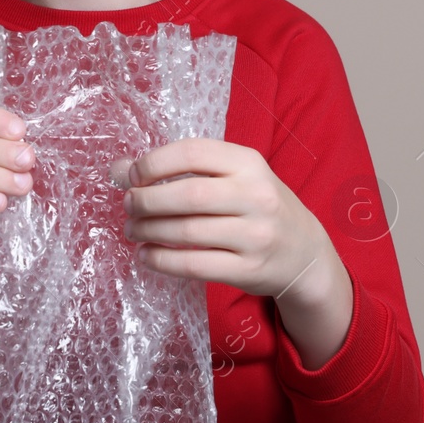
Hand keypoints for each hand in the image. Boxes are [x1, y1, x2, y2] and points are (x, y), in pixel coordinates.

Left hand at [112, 138, 338, 302]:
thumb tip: (119, 169)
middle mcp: (256, 196)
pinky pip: (194, 265)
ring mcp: (255, 235)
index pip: (192, 153)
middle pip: (188, 194)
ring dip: (149, 231)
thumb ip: (183, 169)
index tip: (132, 175)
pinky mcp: (248, 270)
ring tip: (133, 229)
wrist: (304, 253)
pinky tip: (146, 255)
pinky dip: (162, 261)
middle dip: (146, 200)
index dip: (153, 163)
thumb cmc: (258, 206)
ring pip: (187, 232)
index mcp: (249, 163)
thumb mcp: (233, 177)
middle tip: (128, 205)